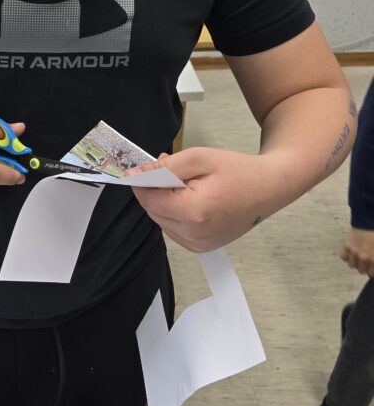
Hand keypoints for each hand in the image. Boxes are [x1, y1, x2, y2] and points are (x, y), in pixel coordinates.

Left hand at [127, 147, 283, 251]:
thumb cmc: (238, 170)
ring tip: (186, 184)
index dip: (142, 182)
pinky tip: (192, 200)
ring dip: (165, 202)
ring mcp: (198, 245)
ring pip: (161, 220)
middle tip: (170, 170)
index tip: (142, 168)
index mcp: (194, 212)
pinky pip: (173, 229)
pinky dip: (175, 213)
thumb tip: (136, 175)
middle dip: (155, 190)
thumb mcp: (201, 158)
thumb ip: (166, 167)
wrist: (270, 189)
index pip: (150, 199)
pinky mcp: (200, 248)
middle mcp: (194, 234)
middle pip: (153, 210)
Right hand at [340, 228, 373, 276]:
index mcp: (373, 260)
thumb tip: (372, 261)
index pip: (371, 273)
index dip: (371, 270)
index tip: (371, 265)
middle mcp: (363, 259)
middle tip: (366, 259)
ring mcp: (354, 253)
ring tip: (358, 255)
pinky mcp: (346, 247)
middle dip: (364, 266)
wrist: (368, 222)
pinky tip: (350, 251)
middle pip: (361, 271)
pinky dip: (345, 255)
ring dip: (355, 261)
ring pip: (351, 265)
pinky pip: (343, 256)